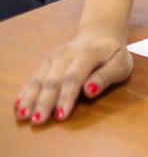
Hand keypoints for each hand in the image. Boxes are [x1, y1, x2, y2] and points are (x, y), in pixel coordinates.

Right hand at [14, 21, 132, 125]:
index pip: (74, 77)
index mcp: (88, 53)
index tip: (61, 116)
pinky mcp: (46, 62)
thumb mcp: (121, 64)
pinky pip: (34, 79)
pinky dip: (25, 92)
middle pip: (53, 80)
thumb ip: (106, 77)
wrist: (100, 35)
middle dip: (44, 102)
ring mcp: (53, 57)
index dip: (67, 97)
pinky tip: (18, 106)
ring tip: (23, 116)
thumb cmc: (113, 55)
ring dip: (30, 99)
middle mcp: (67, 53)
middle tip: (37, 121)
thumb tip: (89, 91)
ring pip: (40, 80)